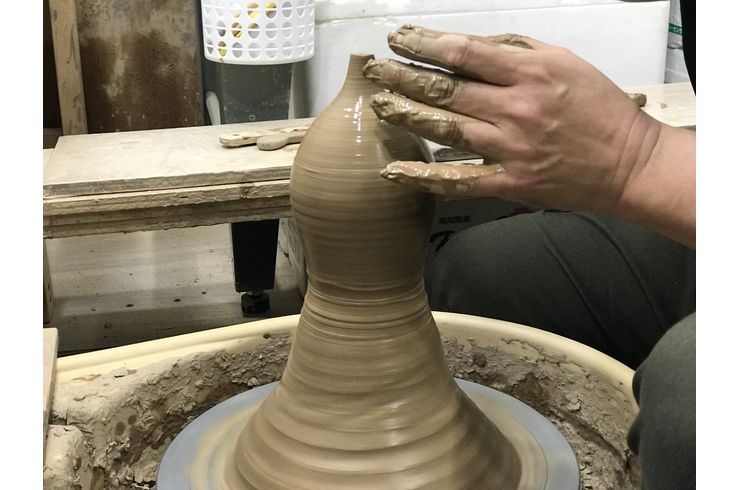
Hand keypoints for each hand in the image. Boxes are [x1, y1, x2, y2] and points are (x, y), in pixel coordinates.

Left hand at [365, 25, 664, 214]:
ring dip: (406, 116)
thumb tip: (472, 46)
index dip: (424, 45)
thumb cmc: (600, 109)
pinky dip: (423, 177)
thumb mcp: (566, 61)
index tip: (399, 39)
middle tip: (374, 70)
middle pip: (445, 91)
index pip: (463, 53)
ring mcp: (510, 149)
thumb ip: (517, 50)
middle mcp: (515, 109)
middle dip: (403, 77)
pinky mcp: (509, 183)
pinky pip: (458, 180)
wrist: (628, 164)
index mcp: (530, 73)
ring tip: (378, 105)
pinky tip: (394, 171)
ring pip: (446, 130)